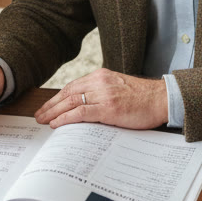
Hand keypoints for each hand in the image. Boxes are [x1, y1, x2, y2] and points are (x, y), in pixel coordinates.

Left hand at [35, 69, 167, 130]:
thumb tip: (84, 107)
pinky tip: (57, 124)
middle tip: (39, 115)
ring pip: (71, 102)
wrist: (163, 99)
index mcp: (101, 76)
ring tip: (43, 121)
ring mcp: (104, 94)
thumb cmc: (144, 98)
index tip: (48, 106)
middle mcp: (100, 82)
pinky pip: (81, 112)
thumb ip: (102, 93)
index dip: (57, 97)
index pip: (72, 86)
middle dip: (51, 105)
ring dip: (54, 112)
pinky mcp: (109, 108)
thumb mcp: (118, 89)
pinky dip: (66, 118)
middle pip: (67, 93)